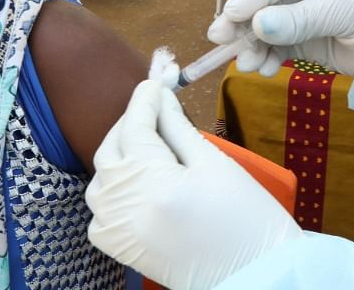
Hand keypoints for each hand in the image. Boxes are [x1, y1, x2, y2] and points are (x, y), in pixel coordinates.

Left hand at [87, 80, 300, 288]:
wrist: (253, 277)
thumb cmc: (245, 219)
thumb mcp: (215, 164)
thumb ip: (178, 128)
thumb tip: (161, 98)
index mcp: (152, 183)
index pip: (134, 127)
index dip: (143, 100)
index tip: (154, 83)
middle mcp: (125, 208)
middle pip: (111, 150)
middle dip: (129, 125)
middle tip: (153, 111)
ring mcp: (117, 232)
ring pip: (100, 179)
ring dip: (118, 157)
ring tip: (147, 146)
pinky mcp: (119, 249)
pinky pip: (99, 212)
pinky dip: (111, 192)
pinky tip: (135, 185)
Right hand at [207, 0, 353, 81]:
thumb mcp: (342, 8)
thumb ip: (298, 19)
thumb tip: (255, 27)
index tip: (231, 15)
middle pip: (268, 4)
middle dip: (245, 24)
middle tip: (220, 41)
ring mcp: (312, 16)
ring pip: (271, 29)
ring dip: (255, 46)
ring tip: (246, 64)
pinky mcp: (315, 43)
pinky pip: (283, 49)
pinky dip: (270, 59)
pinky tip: (263, 69)